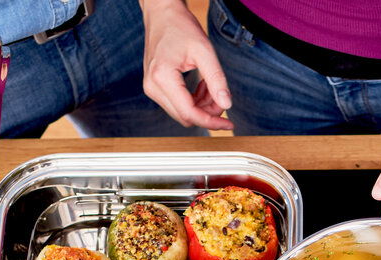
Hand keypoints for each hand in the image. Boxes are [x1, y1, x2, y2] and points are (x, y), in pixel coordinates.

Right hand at [141, 0, 232, 129]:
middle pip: (185, 116)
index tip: (229, 124)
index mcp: (162, 77)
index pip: (189, 113)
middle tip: (223, 96)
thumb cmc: (180, 27)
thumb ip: (216, 80)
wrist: (162, 14)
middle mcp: (153, 87)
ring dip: (202, 106)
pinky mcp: (155, 87)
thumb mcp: (204, 51)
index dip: (211, 122)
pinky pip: (178, 104)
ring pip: (182, 112)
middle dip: (208, 112)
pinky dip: (194, 100)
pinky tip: (203, 86)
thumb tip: (226, 105)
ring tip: (212, 86)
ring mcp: (152, 88)